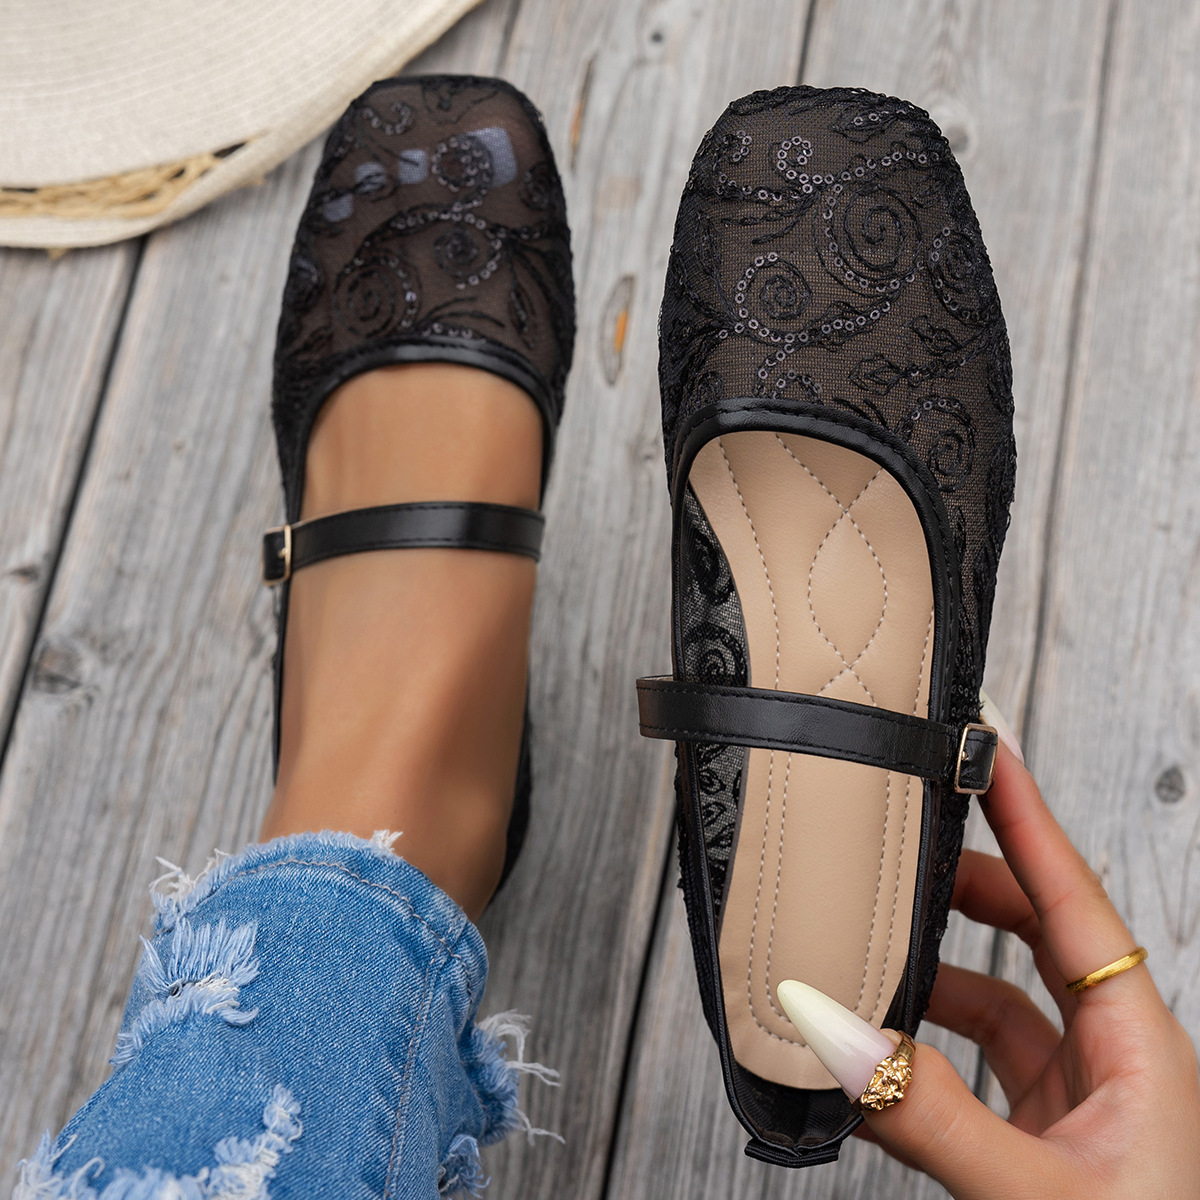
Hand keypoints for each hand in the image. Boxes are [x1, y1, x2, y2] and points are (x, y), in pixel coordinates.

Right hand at [862, 745, 1199, 1197]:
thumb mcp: (1036, 1197)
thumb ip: (931, 1115)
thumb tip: (834, 1034)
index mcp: (1140, 1046)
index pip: (1075, 900)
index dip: (1028, 819)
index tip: (984, 751)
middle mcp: (1113, 1059)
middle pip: (1035, 933)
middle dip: (965, 884)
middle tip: (902, 845)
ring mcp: (1077, 1101)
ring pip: (998, 998)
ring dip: (934, 970)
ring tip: (871, 945)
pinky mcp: (1042, 1140)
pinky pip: (975, 1065)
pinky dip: (922, 1047)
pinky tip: (876, 1051)